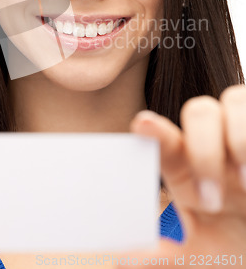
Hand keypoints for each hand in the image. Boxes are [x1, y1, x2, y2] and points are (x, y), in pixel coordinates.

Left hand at [115, 84, 245, 267]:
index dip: (156, 131)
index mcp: (189, 166)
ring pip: (232, 100)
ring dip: (237, 139)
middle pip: (199, 112)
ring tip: (245, 183)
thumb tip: (121, 260)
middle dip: (205, 151)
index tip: (141, 124)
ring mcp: (242, 133)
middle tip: (211, 200)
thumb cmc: (238, 241)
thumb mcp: (205, 253)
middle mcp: (214, 142)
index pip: (168, 141)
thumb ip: (167, 256)